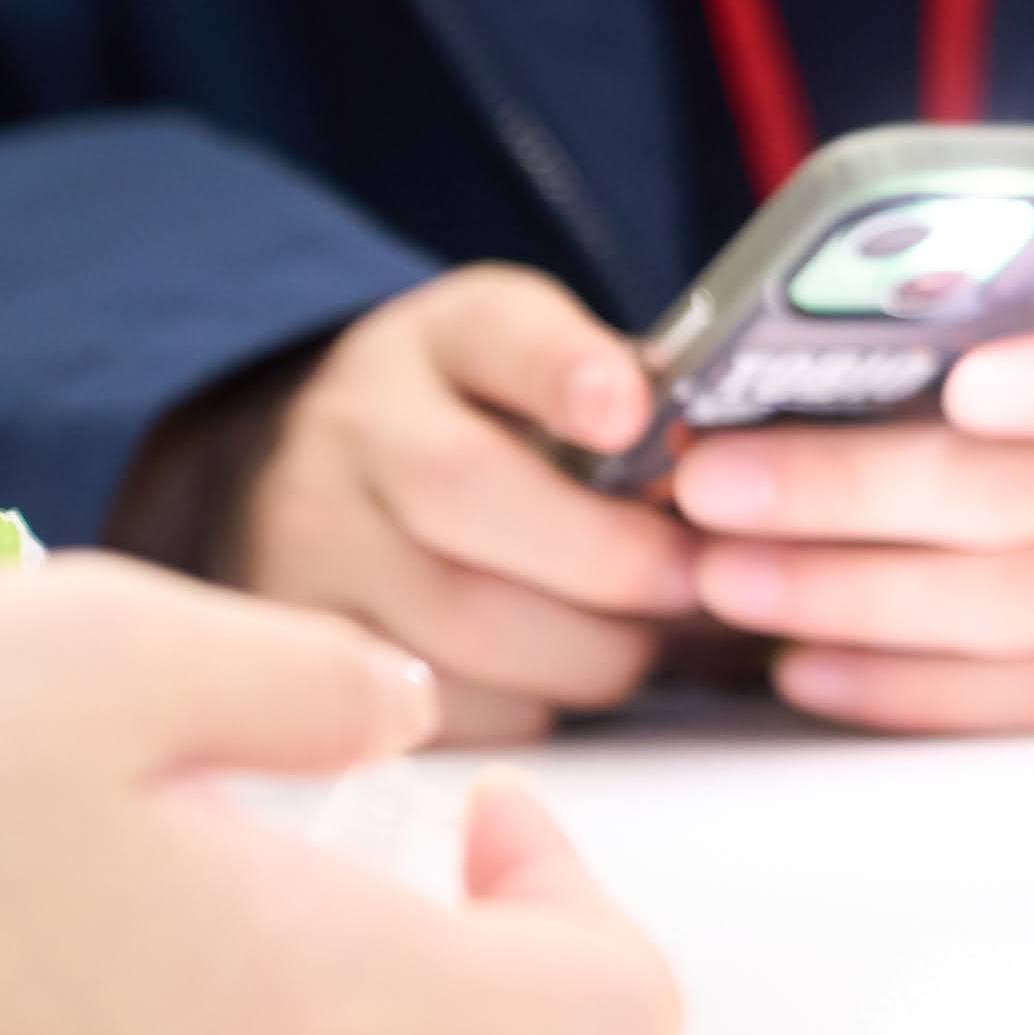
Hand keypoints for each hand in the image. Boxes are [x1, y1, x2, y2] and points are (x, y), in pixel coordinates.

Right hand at [227, 265, 701, 741]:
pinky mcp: (305, 655)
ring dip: (584, 646)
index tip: (631, 411)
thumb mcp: (536, 363)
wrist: (311, 481)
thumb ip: (621, 387)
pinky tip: (568, 676)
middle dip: (610, 556)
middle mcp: (350, 430)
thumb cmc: (475, 424)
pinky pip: (432, 703)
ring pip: (455, 621)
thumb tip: (728, 461)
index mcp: (435, 340)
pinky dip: (526, 703)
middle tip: (695, 581)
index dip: (566, 369)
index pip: (498, 330)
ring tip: (648, 640)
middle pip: (469, 493)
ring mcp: (306, 543)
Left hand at [668, 271, 1033, 730]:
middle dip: (857, 493)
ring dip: (853, 596)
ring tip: (722, 573)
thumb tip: (976, 173)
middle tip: (716, 482)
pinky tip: (802, 666)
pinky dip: (904, 691)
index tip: (958, 382)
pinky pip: (1018, 704)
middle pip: (1033, 502)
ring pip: (1015, 614)